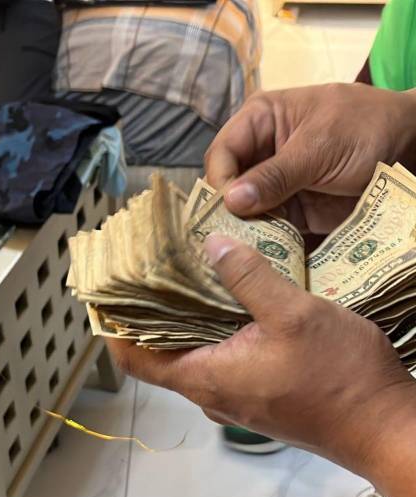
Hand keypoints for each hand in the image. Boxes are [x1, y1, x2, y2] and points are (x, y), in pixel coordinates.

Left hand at [107, 235, 415, 485]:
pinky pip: (217, 358)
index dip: (114, 327)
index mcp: (205, 377)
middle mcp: (210, 392)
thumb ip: (249, 278)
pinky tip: (224, 297)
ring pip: (190, 354)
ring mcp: (233, 396)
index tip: (105, 294)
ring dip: (181, 318)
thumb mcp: (294, 314)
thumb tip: (212, 246)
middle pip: (159, 353)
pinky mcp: (255, 393)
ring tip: (181, 273)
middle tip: (146, 268)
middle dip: (148, 313)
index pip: (135, 358)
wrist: (384, 426)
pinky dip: (209, 329)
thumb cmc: (340, 377)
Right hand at [205, 84, 415, 233]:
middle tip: (229, 237)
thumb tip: (231, 201)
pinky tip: (262, 256)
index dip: (219, 180)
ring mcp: (274, 185)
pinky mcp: (290, 210)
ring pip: (243, 211)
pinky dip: (264, 242)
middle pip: (227, 185)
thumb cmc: (366, 128)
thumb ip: (276, 175)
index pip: (222, 152)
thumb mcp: (320, 147)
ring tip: (244, 251)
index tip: (226, 209)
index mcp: (260, 121)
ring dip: (244, 230)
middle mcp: (260, 154)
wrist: (411, 147)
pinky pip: (267, 228)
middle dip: (227, 210)